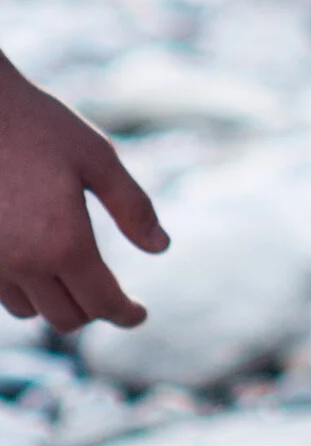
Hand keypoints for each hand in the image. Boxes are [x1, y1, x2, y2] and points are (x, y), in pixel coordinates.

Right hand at [0, 57, 167, 330]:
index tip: (139, 314)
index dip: (125, 314)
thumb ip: (133, 207)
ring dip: (56, 302)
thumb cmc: (40, 127)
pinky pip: (2, 294)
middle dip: (95, 310)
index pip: (101, 303)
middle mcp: (24, 264)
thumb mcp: (98, 158)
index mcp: (65, 243)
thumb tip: (160, 247)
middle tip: (113, 294)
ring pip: (30, 311)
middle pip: (66, 318)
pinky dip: (25, 291)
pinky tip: (40, 265)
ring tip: (76, 277)